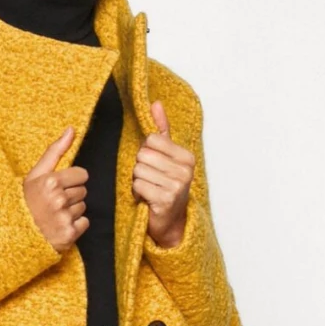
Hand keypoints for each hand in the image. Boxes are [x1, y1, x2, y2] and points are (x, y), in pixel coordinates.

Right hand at [23, 125, 89, 252]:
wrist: (15, 233)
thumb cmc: (26, 201)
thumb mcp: (35, 174)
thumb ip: (55, 151)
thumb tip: (72, 129)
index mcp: (51, 182)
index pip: (82, 175)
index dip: (72, 180)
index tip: (60, 186)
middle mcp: (59, 199)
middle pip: (83, 191)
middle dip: (71, 195)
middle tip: (54, 202)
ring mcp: (64, 218)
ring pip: (83, 207)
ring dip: (72, 210)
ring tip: (55, 214)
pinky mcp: (69, 233)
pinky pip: (84, 223)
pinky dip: (74, 225)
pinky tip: (59, 225)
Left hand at [132, 99, 191, 248]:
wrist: (170, 222)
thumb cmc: (166, 186)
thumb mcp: (166, 157)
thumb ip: (162, 130)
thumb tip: (156, 104)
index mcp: (187, 157)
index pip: (152, 140)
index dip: (146, 152)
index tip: (155, 166)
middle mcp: (185, 171)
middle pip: (144, 155)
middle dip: (141, 168)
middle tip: (151, 180)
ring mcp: (177, 186)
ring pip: (139, 170)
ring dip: (138, 182)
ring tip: (149, 189)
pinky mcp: (165, 200)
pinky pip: (138, 186)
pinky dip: (137, 193)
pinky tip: (147, 199)